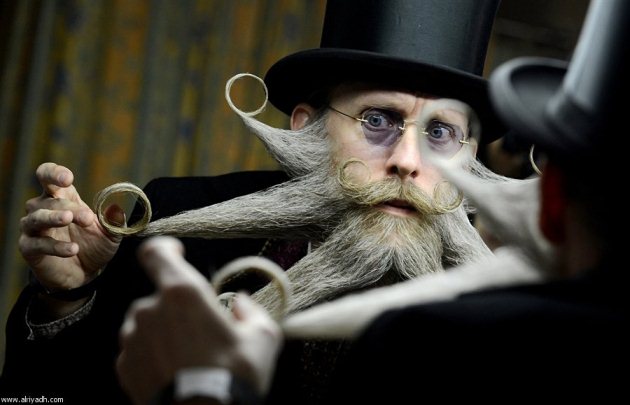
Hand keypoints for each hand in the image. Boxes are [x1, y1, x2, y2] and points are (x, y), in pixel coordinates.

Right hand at [19, 163, 123, 292]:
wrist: (85, 274)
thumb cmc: (94, 246)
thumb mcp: (111, 234)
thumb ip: (115, 222)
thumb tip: (116, 209)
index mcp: (62, 197)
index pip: (47, 175)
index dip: (54, 173)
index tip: (68, 179)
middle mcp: (43, 209)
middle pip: (49, 200)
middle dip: (69, 207)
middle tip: (88, 218)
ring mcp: (33, 229)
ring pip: (36, 218)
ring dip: (53, 217)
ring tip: (68, 219)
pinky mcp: (29, 248)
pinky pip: (37, 244)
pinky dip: (55, 246)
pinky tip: (73, 249)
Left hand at [117, 237, 282, 404]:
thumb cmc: (232, 377)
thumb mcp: (262, 338)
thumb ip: (251, 311)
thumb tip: (241, 303)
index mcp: (182, 293)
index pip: (156, 252)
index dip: (165, 248)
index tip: (176, 253)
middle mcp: (150, 309)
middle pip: (161, 295)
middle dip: (179, 309)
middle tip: (203, 333)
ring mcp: (133, 338)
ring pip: (148, 322)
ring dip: (165, 332)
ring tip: (189, 357)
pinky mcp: (124, 365)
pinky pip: (139, 349)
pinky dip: (153, 354)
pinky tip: (174, 371)